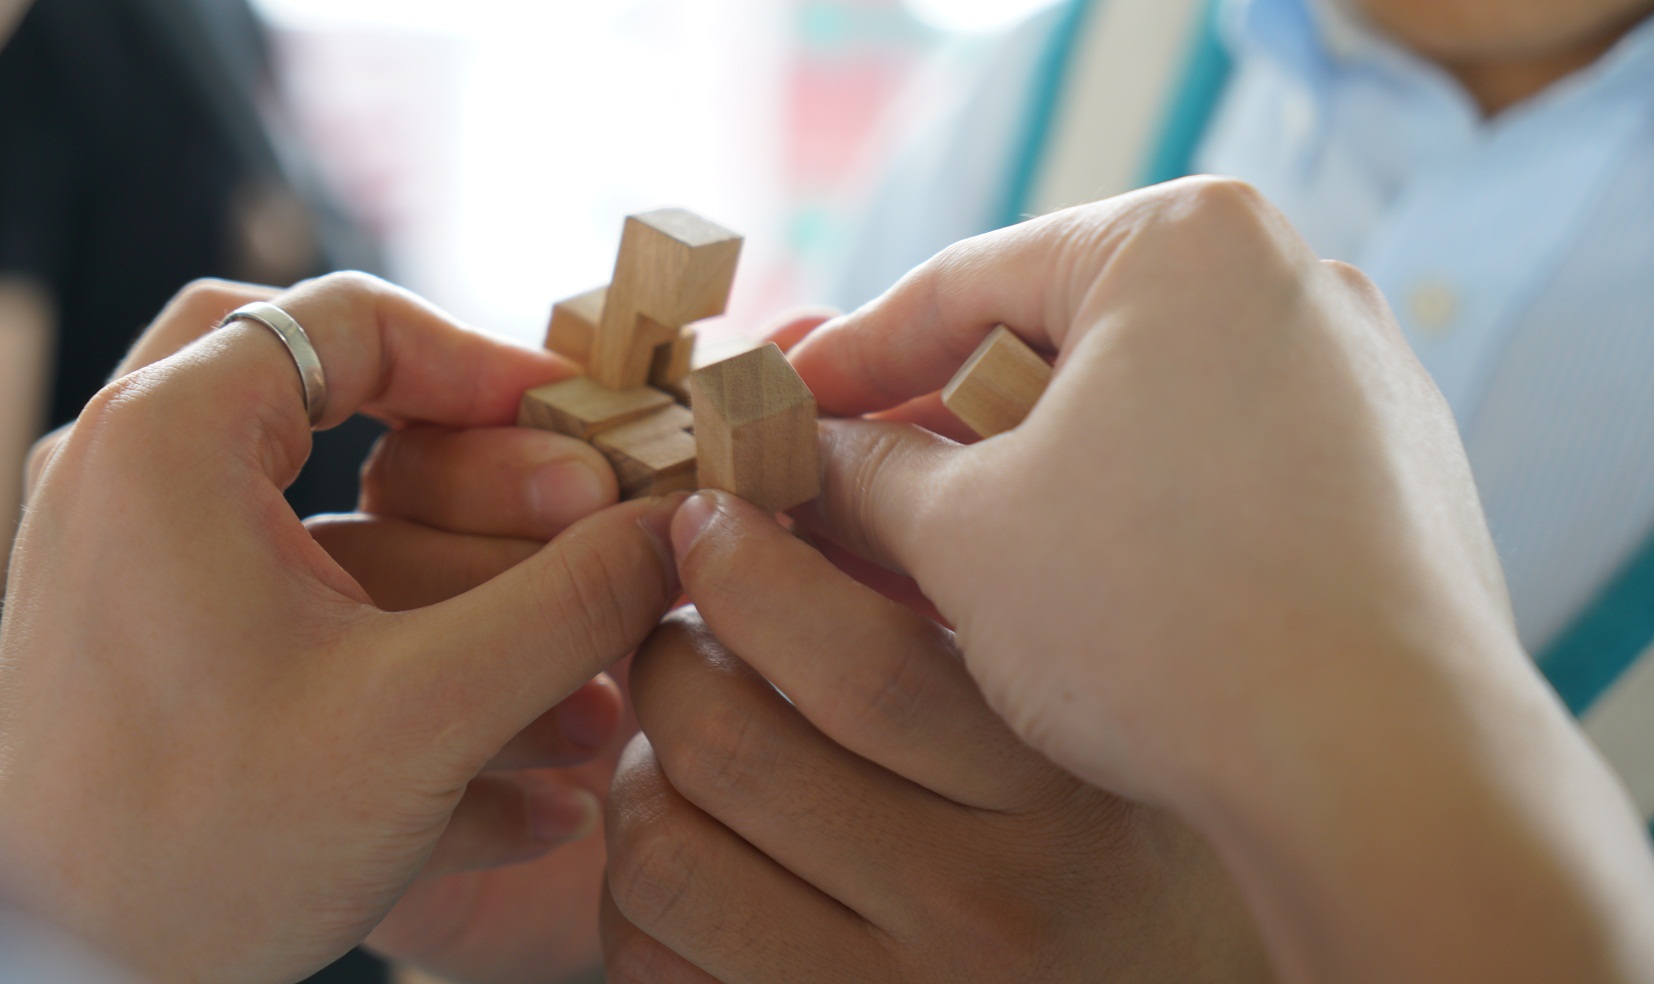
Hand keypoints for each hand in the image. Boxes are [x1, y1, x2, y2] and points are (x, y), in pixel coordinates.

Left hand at [0, 274, 681, 982]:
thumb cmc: (204, 851)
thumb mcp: (424, 716)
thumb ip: (573, 604)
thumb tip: (684, 528)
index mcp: (167, 441)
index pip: (350, 320)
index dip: (489, 366)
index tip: (586, 431)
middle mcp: (130, 478)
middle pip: (334, 395)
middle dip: (481, 477)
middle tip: (583, 522)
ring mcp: (132, 565)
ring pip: (331, 522)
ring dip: (467, 594)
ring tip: (588, 696)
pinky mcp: (155, 649)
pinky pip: (301, 617)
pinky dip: (405, 662)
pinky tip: (529, 784)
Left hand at [599, 492, 1269, 982]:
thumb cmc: (1140, 860)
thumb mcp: (1104, 734)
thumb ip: (983, 630)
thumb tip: (800, 499)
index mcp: (1061, 794)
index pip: (862, 666)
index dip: (747, 572)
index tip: (713, 520)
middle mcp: (981, 909)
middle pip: (731, 748)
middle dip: (665, 660)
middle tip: (681, 632)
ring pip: (665, 857)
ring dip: (637, 778)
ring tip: (680, 753)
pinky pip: (655, 964)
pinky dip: (638, 899)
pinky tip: (701, 857)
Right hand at [781, 178, 1653, 981]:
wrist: (1385, 772)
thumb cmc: (1164, 622)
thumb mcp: (965, 536)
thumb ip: (866, 476)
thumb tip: (807, 459)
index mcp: (1182, 241)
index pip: (960, 283)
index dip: (848, 360)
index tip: (779, 412)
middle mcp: (1290, 279)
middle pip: (1056, 340)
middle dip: (941, 428)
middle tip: (850, 493)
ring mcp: (1356, 379)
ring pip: (1139, 411)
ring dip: (1030, 478)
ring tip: (942, 557)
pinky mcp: (1391, 474)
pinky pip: (1221, 466)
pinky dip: (1129, 513)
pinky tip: (1066, 592)